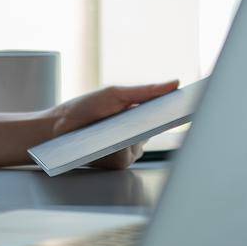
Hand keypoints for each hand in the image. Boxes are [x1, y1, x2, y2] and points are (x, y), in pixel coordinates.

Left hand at [43, 79, 179, 169]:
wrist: (57, 127)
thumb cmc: (84, 108)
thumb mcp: (115, 94)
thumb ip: (146, 91)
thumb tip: (175, 83)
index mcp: (137, 115)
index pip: (162, 113)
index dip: (176, 109)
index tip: (189, 103)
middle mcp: (136, 135)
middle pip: (156, 129)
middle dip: (159, 121)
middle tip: (165, 112)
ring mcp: (128, 150)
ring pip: (143, 144)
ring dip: (134, 134)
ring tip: (123, 125)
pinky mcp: (117, 162)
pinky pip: (129, 155)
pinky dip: (122, 146)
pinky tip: (113, 139)